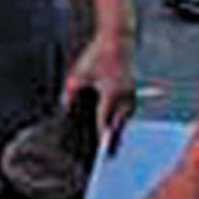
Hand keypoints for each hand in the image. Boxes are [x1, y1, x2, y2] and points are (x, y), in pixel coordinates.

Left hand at [62, 33, 137, 153]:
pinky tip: (114, 129)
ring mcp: (131, 95)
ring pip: (124, 120)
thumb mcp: (78, 74)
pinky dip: (120, 121)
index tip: (99, 152)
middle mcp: (125, 97)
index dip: (101, 138)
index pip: (105, 122)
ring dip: (117, 132)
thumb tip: (66, 108)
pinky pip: (126, 112)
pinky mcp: (132, 92)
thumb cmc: (97, 56)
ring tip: (111, 149)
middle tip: (106, 158)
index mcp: (112, 95)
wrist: (117, 40)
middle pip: (117, 126)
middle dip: (111, 141)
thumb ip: (72, 93)